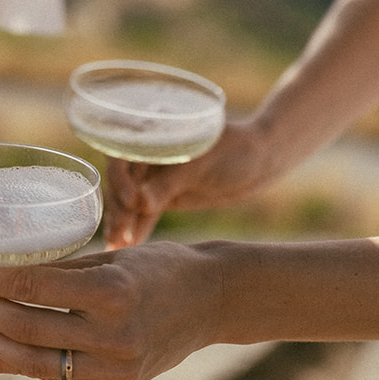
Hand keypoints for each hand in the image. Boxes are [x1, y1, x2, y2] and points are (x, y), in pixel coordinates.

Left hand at [0, 241, 221, 379]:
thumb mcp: (111, 257)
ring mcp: (116, 368)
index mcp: (112, 292)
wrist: (212, 301)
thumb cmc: (161, 267)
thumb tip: (0, 276)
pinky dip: (22, 365)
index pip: (32, 287)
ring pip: (35, 361)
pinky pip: (59, 377)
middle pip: (25, 327)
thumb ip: (60, 271)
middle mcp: (113, 335)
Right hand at [103, 120, 269, 247]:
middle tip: (119, 236)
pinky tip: (127, 247)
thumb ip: (169, 184)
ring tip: (117, 247)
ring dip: (124, 223)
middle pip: (122, 181)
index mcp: (152, 132)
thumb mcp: (201, 165)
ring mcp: (155, 175)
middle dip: (118, 208)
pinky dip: (138, 228)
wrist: (260, 162)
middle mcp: (147, 153)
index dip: (120, 178)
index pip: (122, 153)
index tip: (132, 202)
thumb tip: (138, 205)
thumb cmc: (235, 150)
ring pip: (131, 201)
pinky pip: (145, 213)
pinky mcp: (164, 195)